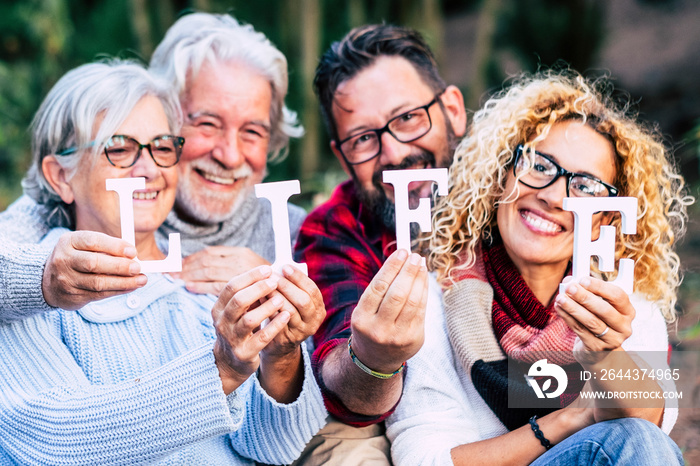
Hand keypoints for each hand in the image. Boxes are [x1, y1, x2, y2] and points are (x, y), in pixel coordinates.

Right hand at [42, 231, 146, 309]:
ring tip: (141, 280)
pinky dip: (118, 291)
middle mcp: (64, 260)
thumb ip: (105, 248)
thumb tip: (132, 255)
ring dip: (124, 282)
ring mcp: (66, 280)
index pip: (92, 241)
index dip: (114, 246)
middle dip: (120, 266)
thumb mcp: (84, 246)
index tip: (133, 251)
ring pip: (98, 282)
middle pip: (94, 263)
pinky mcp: (72, 296)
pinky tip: (131, 287)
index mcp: (68, 242)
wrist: (48, 282)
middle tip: (138, 267)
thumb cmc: (76, 259)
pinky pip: (99, 295)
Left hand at [177, 246, 268, 294]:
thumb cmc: (265, 285)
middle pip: (207, 260)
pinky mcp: (241, 288)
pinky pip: (215, 285)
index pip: (211, 252)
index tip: (179, 262)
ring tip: (177, 278)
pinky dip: (200, 285)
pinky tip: (190, 286)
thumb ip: (231, 266)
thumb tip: (204, 264)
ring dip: (190, 274)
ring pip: (209, 271)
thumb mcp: (250, 271)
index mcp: (242, 253)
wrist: (286, 297)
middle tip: (172, 271)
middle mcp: (241, 260)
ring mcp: (241, 273)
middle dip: (187, 266)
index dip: (193, 257)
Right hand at [211, 265, 291, 394]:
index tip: (267, 269)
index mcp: (219, 308)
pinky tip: (285, 316)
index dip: (250, 276)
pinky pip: (261, 338)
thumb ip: (247, 294)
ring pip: (249, 320)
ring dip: (267, 307)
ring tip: (281, 299)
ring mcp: (232, 339)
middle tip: (275, 281)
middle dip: (258, 288)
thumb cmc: (237, 329)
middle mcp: (222, 322)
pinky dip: (275, 325)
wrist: (229, 362)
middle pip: (239, 300)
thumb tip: (267, 272)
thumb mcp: (236, 311)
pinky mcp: (244, 353)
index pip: (231, 286)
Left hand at [260, 264, 325, 359]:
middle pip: (304, 301)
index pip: (312, 290)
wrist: (280, 343)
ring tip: (264, 287)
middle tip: (272, 276)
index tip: (285, 266)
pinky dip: (269, 309)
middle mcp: (314, 320)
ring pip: (290, 311)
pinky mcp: (288, 338)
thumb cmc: (285, 313)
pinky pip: (278, 322)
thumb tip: (278, 267)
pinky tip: (260, 300)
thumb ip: (291, 287)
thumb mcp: (294, 300)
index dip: (299, 277)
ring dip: (276, 297)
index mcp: (318, 306)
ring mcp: (302, 331)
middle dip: (287, 286)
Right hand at [349, 249, 427, 373]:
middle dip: (408, 272)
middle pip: (397, 294)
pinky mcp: (413, 340)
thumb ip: (381, 288)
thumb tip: (402, 259)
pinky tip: (424, 280)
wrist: (375, 359)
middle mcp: (378, 329)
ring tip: (421, 264)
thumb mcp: (365, 310)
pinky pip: (421, 310)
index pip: (378, 287)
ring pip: (412, 302)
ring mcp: (397, 337)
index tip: (401, 252)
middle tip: (415, 256)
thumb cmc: (371, 325)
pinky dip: (424, 292)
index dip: (392, 267)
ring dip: (419, 279)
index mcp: (361, 319)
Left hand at [554, 277, 633, 363]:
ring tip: (560, 298)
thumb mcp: (598, 304)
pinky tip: (559, 308)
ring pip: (591, 321)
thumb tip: (569, 280)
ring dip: (573, 308)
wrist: (598, 350)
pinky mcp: (596, 347)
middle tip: (570, 288)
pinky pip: (579, 330)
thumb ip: (586, 290)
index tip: (583, 280)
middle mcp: (623, 326)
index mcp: (627, 311)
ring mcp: (611, 339)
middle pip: (604, 310)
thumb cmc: (598, 319)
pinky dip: (567, 317)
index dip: (600, 287)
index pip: (618, 296)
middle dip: (585, 297)